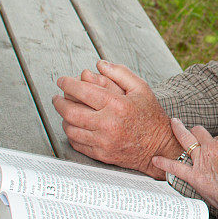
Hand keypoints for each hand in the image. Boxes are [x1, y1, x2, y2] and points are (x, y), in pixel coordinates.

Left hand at [52, 60, 180, 177]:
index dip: (68, 84)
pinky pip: (77, 143)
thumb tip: (100, 64)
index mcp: (118, 105)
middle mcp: (109, 124)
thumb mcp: (141, 89)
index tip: (62, 81)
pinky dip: (72, 133)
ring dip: (64, 118)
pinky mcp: (102, 154)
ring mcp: (104, 141)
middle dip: (59, 102)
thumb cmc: (151, 116)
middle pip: (71, 111)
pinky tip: (75, 126)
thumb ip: (120, 73)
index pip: (83, 91)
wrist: (160, 146)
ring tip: (67, 111)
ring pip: (70, 128)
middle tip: (57, 97)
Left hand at [151, 118, 217, 214]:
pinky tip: (155, 159)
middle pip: (202, 133)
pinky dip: (164, 163)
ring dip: (178, 130)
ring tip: (174, 123)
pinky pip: (175, 167)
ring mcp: (202, 160)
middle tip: (197, 133)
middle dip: (199, 133)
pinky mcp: (194, 176)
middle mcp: (213, 146)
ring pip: (187, 140)